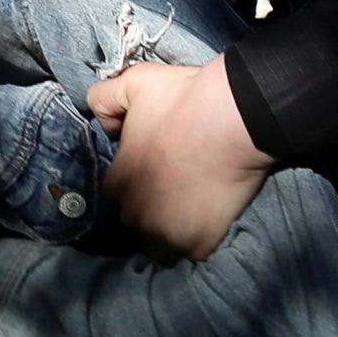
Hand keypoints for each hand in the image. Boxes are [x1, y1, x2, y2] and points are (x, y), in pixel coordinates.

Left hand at [88, 58, 272, 260]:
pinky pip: (193, 252)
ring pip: (160, 245)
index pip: (117, 193)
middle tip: (178, 188)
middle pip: (137, 221)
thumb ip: (103, 100)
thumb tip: (103, 124)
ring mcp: (166, 233)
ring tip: (191, 210)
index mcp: (118, 182)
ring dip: (171, 233)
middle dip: (152, 209)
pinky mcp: (199, 244)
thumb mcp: (131, 84)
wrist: (234, 117)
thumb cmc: (182, 99)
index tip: (157, 171)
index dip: (137, 181)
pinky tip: (211, 217)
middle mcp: (134, 214)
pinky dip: (200, 240)